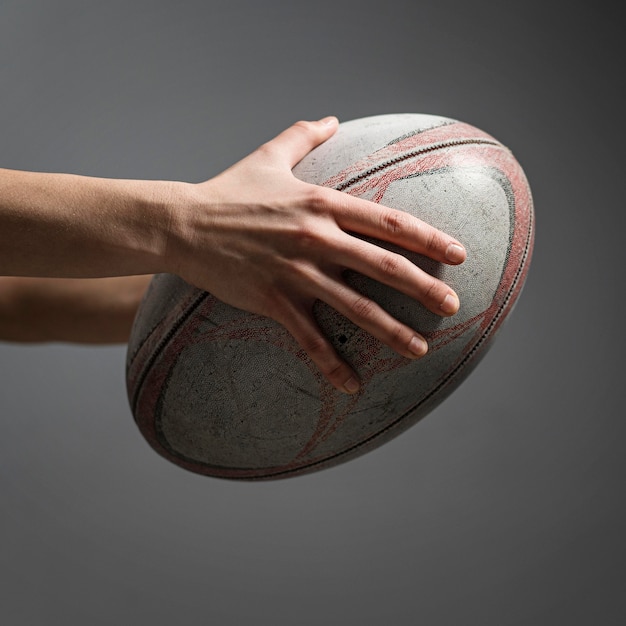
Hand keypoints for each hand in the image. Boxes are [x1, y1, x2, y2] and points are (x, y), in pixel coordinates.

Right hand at [165, 117, 465, 393]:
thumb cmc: (228, 190)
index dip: (428, 238)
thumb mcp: (268, 155)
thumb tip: (331, 118)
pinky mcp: (272, 300)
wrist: (182, 224)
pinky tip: (353, 385)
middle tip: (453, 305)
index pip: (387, 221)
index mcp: (321, 202)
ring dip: (392, 331)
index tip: (458, 254)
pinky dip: (332, 365)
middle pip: (383, 265)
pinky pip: (309, 339)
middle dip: (424, 287)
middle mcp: (316, 237)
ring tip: (421, 349)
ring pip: (355, 307)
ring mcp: (295, 272)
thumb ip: (303, 134)